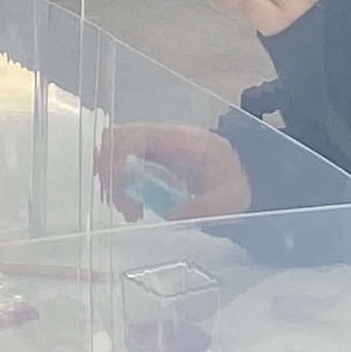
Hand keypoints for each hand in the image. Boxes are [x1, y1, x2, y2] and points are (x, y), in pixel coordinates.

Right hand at [95, 123, 253, 222]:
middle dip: (112, 172)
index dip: (122, 157)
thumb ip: (207, 206)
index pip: (142, 136)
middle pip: (120, 138)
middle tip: (125, 207)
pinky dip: (117, 183)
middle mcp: (167, 137)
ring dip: (113, 179)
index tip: (120, 189)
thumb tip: (172, 215)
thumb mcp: (232, 199)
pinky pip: (121, 161)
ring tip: (131, 211)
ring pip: (116, 148)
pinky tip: (132, 207)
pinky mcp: (150, 159)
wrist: (237, 184)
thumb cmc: (235, 188)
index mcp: (188, 140)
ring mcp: (156, 146)